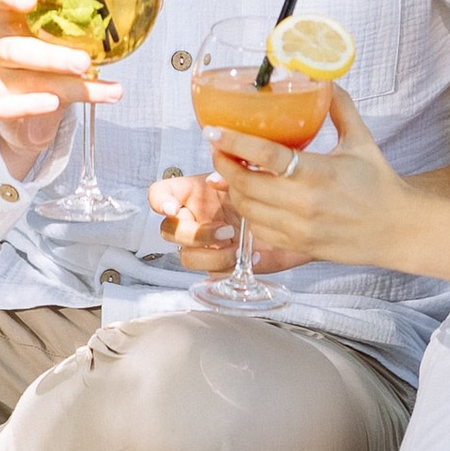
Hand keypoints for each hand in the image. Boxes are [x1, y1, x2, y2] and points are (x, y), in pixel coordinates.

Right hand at [0, 0, 118, 183]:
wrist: (32, 115)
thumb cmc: (51, 68)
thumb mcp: (69, 43)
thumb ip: (96, 23)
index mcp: (12, 20)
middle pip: (17, 46)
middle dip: (53, 54)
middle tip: (84, 61)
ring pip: (28, 77)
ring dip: (66, 82)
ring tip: (100, 86)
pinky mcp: (0, 106)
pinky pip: (17, 105)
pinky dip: (37, 104)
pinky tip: (57, 103)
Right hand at [148, 168, 291, 274]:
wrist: (289, 216)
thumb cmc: (264, 192)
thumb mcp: (247, 177)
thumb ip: (230, 176)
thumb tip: (213, 180)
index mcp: (193, 193)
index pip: (160, 194)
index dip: (160, 201)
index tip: (173, 208)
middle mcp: (194, 218)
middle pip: (169, 232)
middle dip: (194, 235)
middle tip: (225, 231)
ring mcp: (205, 244)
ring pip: (187, 258)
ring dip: (212, 256)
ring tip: (239, 248)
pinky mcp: (220, 264)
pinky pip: (213, 274)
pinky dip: (232, 267)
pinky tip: (254, 256)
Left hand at [222, 89, 421, 274]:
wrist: (397, 229)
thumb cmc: (379, 184)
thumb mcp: (361, 140)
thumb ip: (340, 108)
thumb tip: (323, 80)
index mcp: (317, 173)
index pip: (265, 156)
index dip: (233, 142)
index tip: (213, 130)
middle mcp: (304, 203)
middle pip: (245, 183)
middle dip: (223, 163)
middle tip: (218, 146)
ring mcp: (299, 228)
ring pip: (247, 208)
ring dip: (232, 188)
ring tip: (231, 169)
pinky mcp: (297, 246)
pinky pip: (258, 229)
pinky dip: (248, 211)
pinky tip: (250, 196)